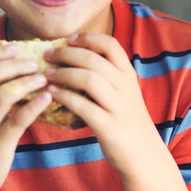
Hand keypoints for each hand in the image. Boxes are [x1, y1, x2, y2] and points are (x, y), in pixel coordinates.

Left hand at [43, 33, 161, 177]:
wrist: (143, 152)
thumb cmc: (127, 118)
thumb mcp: (124, 91)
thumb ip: (108, 74)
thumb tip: (75, 56)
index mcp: (128, 74)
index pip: (109, 44)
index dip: (87, 38)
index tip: (68, 39)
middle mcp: (125, 86)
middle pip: (93, 59)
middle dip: (66, 54)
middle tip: (48, 55)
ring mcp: (117, 105)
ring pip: (88, 79)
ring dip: (63, 74)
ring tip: (47, 74)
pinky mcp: (108, 125)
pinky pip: (83, 106)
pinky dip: (64, 97)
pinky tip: (51, 94)